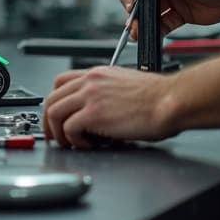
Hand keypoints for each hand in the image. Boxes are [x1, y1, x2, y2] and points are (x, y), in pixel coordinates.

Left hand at [41, 66, 175, 147]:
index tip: (56, 117)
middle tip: (55, 137)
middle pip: (51, 98)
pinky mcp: (93, 113)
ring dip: (58, 133)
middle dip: (49, 121)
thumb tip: (100, 113)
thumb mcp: (126, 85)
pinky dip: (74, 141)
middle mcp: (90, 82)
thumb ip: (107, 93)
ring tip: (71, 144)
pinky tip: (89, 145)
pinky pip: (69, 128)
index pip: (61, 82)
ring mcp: (90, 96)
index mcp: (97, 74)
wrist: (170, 101)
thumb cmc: (159, 98)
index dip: (55, 102)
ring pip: (54, 112)